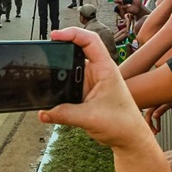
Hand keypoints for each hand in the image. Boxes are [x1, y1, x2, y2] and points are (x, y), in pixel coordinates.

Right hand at [39, 28, 152, 151]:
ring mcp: (90, 82)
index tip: (55, 35)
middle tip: (44, 52)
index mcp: (105, 69)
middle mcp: (97, 72)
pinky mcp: (84, 93)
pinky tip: (50, 93)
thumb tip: (43, 113)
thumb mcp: (90, 118)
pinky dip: (58, 86)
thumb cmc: (122, 123)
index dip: (72, 33)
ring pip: (69, 69)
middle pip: (75, 51)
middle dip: (59, 50)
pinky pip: (67, 84)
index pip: (90, 40)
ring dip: (58, 71)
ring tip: (44, 72)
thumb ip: (64, 114)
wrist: (128, 138)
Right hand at [144, 102, 171, 133]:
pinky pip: (156, 115)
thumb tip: (154, 116)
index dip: (148, 122)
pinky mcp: (160, 106)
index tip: (151, 130)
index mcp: (154, 102)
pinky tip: (159, 127)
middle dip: (150, 125)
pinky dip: (157, 121)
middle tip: (154, 133)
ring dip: (153, 124)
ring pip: (151, 116)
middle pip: (148, 115)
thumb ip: (162, 109)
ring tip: (156, 131)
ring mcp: (156, 104)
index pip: (148, 114)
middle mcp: (154, 103)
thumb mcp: (169, 102)